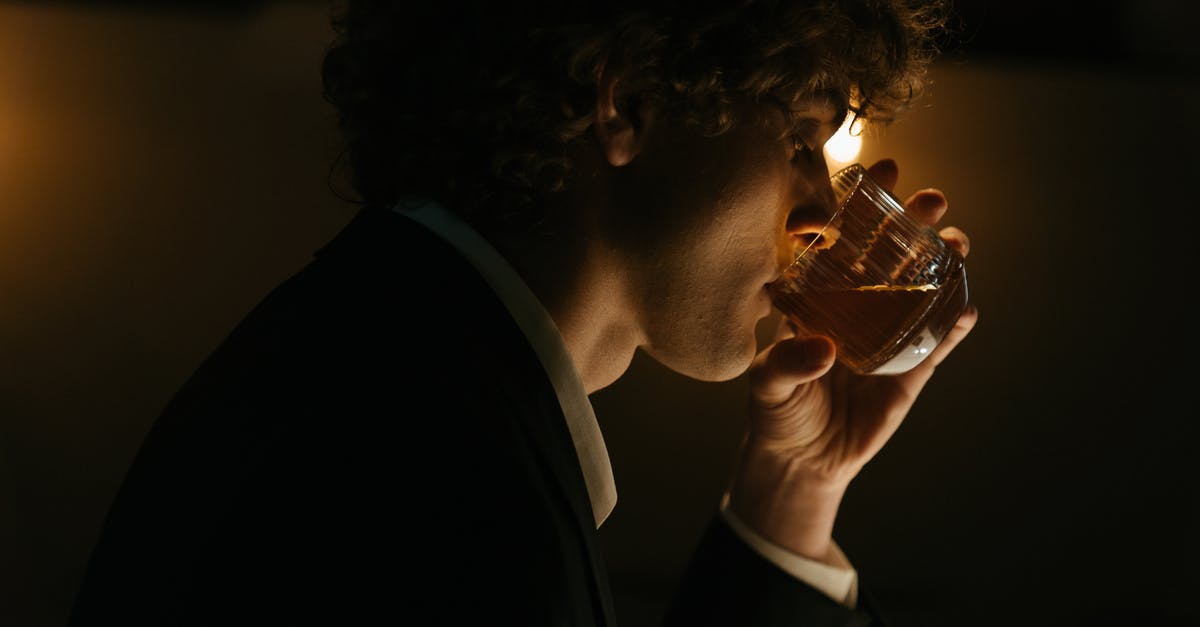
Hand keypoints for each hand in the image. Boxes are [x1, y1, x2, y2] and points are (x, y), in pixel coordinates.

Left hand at [727, 158, 978, 562]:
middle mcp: (857, 306)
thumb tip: (822, 350)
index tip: (879, 171)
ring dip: (942, 263)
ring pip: (921, 289)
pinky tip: (967, 309)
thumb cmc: (776, 410)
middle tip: (930, 198)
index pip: (838, 239)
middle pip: (889, 253)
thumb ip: (786, 364)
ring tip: (957, 242)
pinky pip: (937, 343)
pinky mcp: (911, 370)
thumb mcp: (767, 385)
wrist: (803, 459)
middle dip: (911, 221)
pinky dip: (952, 326)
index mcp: (817, 295)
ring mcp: (888, 334)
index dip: (858, 205)